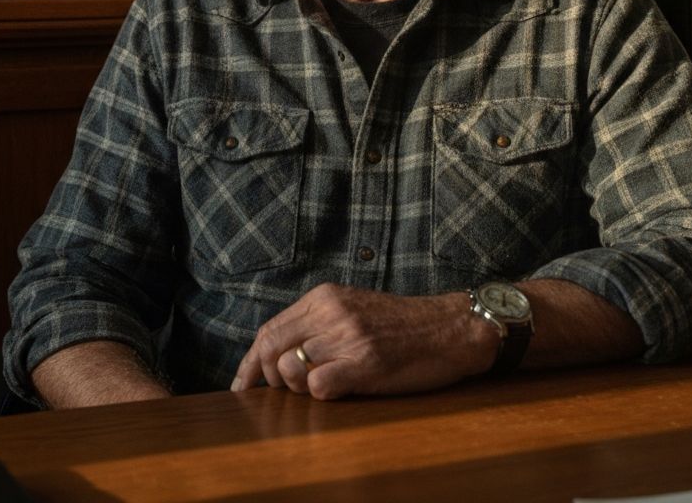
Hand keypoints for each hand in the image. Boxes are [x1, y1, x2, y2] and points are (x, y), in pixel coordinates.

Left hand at [231, 283, 498, 399]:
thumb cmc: (401, 325)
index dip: (250, 361)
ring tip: (326, 384)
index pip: (269, 330)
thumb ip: (317, 323)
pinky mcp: (364, 362)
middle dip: (269, 378)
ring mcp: (347, 336)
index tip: (242, 385)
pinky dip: (323, 394)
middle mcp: (331, 312)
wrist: (449, 328)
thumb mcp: (353, 308)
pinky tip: (344, 388)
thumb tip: (275, 355)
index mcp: (324, 297)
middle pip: (271, 350)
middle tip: (286, 392)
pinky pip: (318, 386)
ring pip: (291, 370)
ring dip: (300, 387)